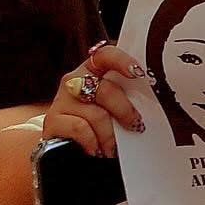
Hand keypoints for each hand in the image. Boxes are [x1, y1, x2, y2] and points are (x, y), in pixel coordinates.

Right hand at [44, 44, 146, 158]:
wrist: (66, 146)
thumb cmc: (98, 120)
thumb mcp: (112, 104)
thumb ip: (126, 95)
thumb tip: (152, 100)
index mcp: (93, 69)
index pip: (106, 54)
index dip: (123, 61)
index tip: (139, 73)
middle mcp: (75, 79)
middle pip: (106, 90)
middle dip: (125, 111)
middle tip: (135, 126)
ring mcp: (61, 99)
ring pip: (96, 114)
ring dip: (110, 135)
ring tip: (114, 148)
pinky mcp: (52, 120)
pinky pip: (80, 129)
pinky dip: (93, 142)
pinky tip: (97, 149)